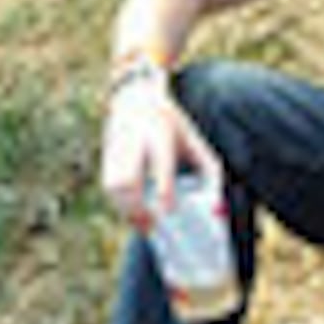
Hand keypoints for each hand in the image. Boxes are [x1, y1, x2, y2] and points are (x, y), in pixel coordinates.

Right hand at [95, 80, 209, 228]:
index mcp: (160, 133)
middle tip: (151, 226)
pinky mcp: (106, 154)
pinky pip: (108, 184)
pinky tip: (131, 214)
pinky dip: (119, 203)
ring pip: (114, 185)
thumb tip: (217, 208)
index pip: (160, 165)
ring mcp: (116, 146)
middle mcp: (134, 139)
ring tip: (141, 225)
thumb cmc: (173, 126)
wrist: (135, 98)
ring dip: (126, 209)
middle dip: (138, 207)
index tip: (168, 211)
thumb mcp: (194, 141)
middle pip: (129, 179)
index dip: (163, 190)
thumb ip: (210, 172)